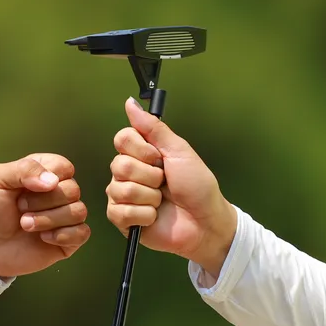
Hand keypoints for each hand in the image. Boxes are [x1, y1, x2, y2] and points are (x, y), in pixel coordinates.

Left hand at [0, 153, 90, 278]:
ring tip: (25, 225)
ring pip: (79, 211)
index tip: (25, 188)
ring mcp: (64, 217)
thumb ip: (24, 169)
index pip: (65, 167)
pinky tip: (43, 238)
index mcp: (44, 174)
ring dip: (49, 219)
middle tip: (21, 208)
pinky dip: (62, 235)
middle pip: (73, 189)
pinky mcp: (68, 240)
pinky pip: (83, 233)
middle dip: (43, 201)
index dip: (48, 177)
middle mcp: (57, 193)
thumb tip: (53, 181)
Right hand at [106, 98, 237, 277]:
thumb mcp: (179, 151)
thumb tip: (130, 103)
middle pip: (119, 165)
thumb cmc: (198, 186)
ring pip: (120, 189)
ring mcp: (124, 196)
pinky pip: (120, 212)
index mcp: (142, 154)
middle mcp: (129, 173)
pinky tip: (155, 216)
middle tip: (164, 182)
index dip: (140, 149)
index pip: (122, 139)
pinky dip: (145, 215)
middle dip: (149, 175)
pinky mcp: (124, 220)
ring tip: (162, 200)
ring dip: (149, 196)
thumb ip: (153, 128)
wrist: (206, 221)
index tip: (158, 157)